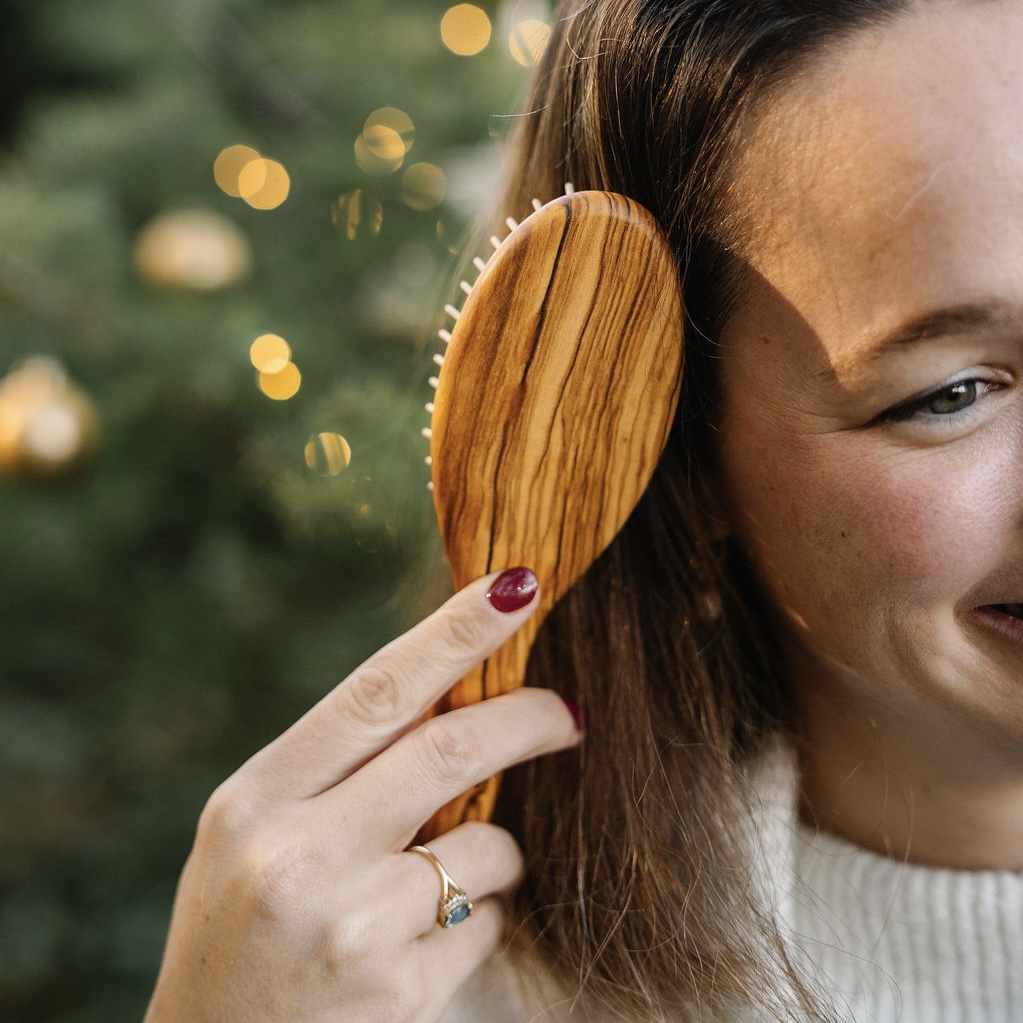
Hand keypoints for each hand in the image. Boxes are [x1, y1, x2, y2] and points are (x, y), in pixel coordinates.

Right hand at [142, 568, 580, 1022]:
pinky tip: (420, 940)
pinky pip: (488, 924)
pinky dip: (478, 915)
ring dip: (495, 849)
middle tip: (568, 710)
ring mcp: (354, 932)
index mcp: (258, 800)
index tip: (517, 588)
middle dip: (529, 718)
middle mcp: (300, 859)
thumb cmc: (240, 923)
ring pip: (488, 848)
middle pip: (451, 752)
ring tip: (446, 876)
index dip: (456, 633)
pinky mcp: (402, 995)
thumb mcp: (256, 828)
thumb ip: (342, 765)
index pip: (378, 692)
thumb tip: (458, 692)